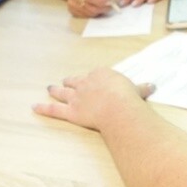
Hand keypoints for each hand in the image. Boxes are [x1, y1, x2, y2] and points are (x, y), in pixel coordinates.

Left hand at [34, 68, 154, 129]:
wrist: (118, 106)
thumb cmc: (129, 96)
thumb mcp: (137, 90)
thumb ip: (141, 88)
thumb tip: (152, 86)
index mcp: (101, 75)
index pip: (94, 76)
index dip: (91, 79)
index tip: (90, 81)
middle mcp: (86, 83)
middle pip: (75, 81)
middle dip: (70, 81)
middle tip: (64, 81)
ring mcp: (77, 97)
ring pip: (63, 92)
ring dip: (55, 90)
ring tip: (49, 88)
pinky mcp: (71, 111)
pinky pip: (55, 110)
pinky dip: (44, 108)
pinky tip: (34, 107)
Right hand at [65, 0, 115, 17]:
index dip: (101, 1)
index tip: (110, 1)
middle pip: (90, 7)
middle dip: (103, 8)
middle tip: (110, 6)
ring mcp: (72, 5)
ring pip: (89, 13)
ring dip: (99, 11)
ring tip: (104, 7)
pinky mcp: (72, 11)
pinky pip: (86, 16)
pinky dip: (93, 14)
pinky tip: (96, 8)